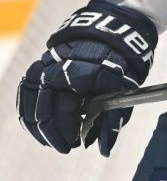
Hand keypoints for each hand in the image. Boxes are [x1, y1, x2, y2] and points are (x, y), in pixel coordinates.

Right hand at [17, 0, 157, 156]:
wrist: (117, 30)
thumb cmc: (124, 63)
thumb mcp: (126, 91)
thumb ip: (113, 120)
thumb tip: (104, 150)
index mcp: (84, 74)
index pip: (66, 113)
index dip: (68, 133)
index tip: (74, 145)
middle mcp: (60, 67)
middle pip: (44, 109)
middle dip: (52, 133)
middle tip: (64, 146)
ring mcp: (48, 62)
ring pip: (30, 99)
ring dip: (36, 124)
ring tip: (48, 139)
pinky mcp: (42, 60)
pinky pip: (26, 87)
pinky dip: (27, 107)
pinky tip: (35, 122)